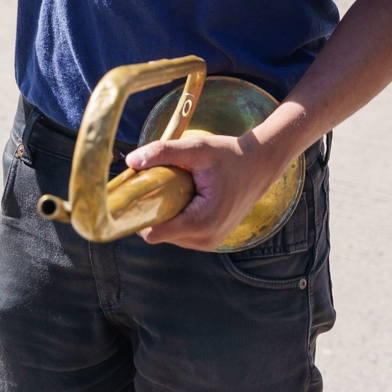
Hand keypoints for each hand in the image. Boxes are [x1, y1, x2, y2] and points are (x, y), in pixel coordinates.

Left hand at [125, 132, 284, 250]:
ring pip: (169, 235)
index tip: (131, 195)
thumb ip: (164, 152)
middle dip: (152, 210)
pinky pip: (181, 234)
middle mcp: (206, 239)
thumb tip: (131, 161)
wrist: (260, 165)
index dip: (139, 215)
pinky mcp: (210, 240)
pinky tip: (182, 197)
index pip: (154, 232)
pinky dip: (176, 217)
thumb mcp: (197, 148)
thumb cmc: (230, 155)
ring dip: (165, 214)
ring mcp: (209, 243)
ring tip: (172, 188)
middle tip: (152, 183)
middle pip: (159, 233)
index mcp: (202, 222)